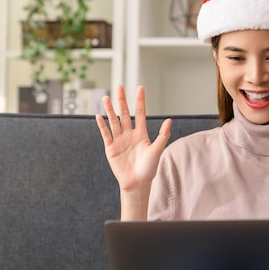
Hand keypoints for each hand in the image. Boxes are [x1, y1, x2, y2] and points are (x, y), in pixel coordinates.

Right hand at [95, 85, 170, 218]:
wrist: (137, 183)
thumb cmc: (149, 168)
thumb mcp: (157, 150)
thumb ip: (162, 135)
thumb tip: (169, 120)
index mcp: (141, 133)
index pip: (140, 113)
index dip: (140, 101)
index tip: (140, 88)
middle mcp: (129, 134)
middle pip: (124, 114)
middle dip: (122, 101)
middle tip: (119, 86)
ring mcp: (119, 140)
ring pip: (114, 122)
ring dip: (110, 110)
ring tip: (107, 98)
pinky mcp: (111, 148)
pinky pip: (106, 134)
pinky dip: (102, 125)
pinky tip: (99, 116)